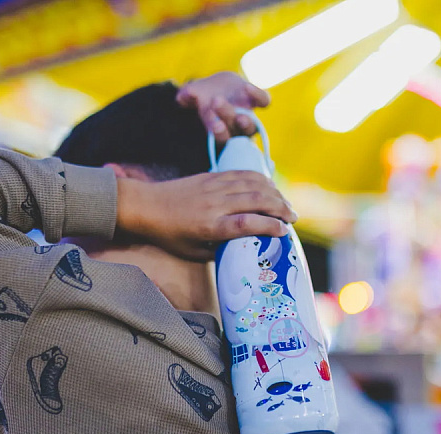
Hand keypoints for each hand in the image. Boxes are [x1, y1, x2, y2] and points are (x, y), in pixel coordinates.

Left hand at [117, 170, 296, 260]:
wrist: (147, 205)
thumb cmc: (170, 235)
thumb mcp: (194, 252)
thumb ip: (221, 250)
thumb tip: (245, 250)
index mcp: (209, 226)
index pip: (246, 223)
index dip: (269, 226)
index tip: (284, 232)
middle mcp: (215, 204)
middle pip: (256, 200)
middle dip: (280, 208)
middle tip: (293, 219)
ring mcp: (214, 187)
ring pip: (253, 184)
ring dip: (275, 193)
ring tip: (287, 205)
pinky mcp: (213, 176)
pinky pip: (243, 174)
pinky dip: (261, 180)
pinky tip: (271, 189)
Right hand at [176, 72, 270, 143]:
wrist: (219, 85)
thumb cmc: (203, 94)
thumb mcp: (193, 94)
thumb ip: (187, 96)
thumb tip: (181, 97)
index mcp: (220, 131)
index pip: (222, 138)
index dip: (219, 133)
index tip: (214, 124)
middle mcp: (236, 128)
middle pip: (235, 131)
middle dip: (226, 118)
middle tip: (216, 102)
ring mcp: (249, 116)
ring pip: (251, 125)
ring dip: (245, 121)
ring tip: (239, 115)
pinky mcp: (259, 101)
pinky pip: (264, 102)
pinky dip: (258, 95)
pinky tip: (247, 87)